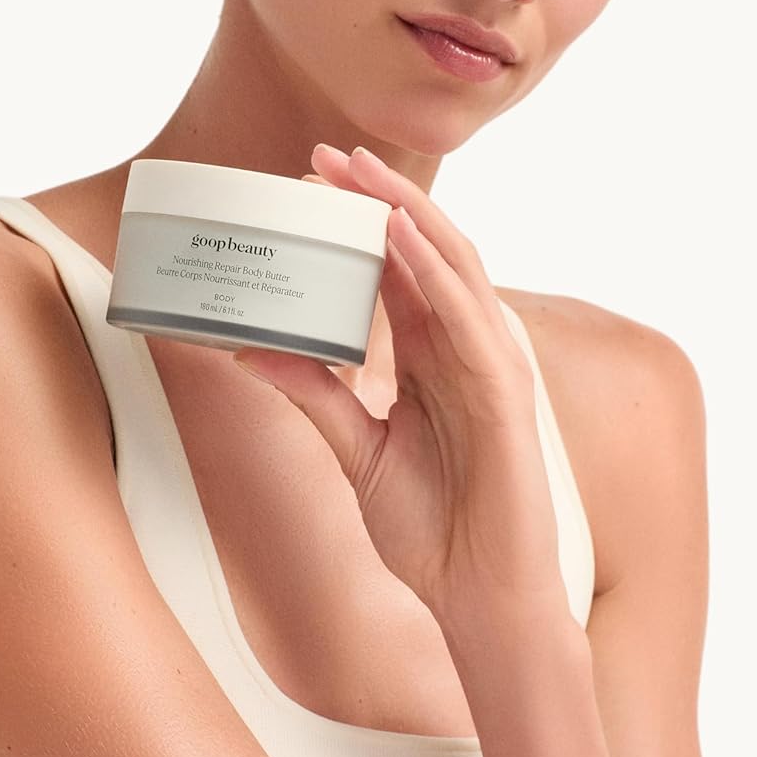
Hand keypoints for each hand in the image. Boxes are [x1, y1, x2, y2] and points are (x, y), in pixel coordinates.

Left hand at [231, 143, 562, 618]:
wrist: (477, 602)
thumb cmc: (430, 531)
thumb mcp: (353, 450)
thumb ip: (313, 393)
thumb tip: (249, 347)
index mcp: (432, 358)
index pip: (395, 271)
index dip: (356, 222)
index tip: (306, 184)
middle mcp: (463, 348)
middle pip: (421, 252)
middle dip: (374, 198)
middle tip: (320, 154)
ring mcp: (490, 364)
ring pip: (451, 264)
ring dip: (404, 211)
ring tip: (357, 170)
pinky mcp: (506, 390)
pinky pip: (469, 313)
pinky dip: (435, 267)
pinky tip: (401, 231)